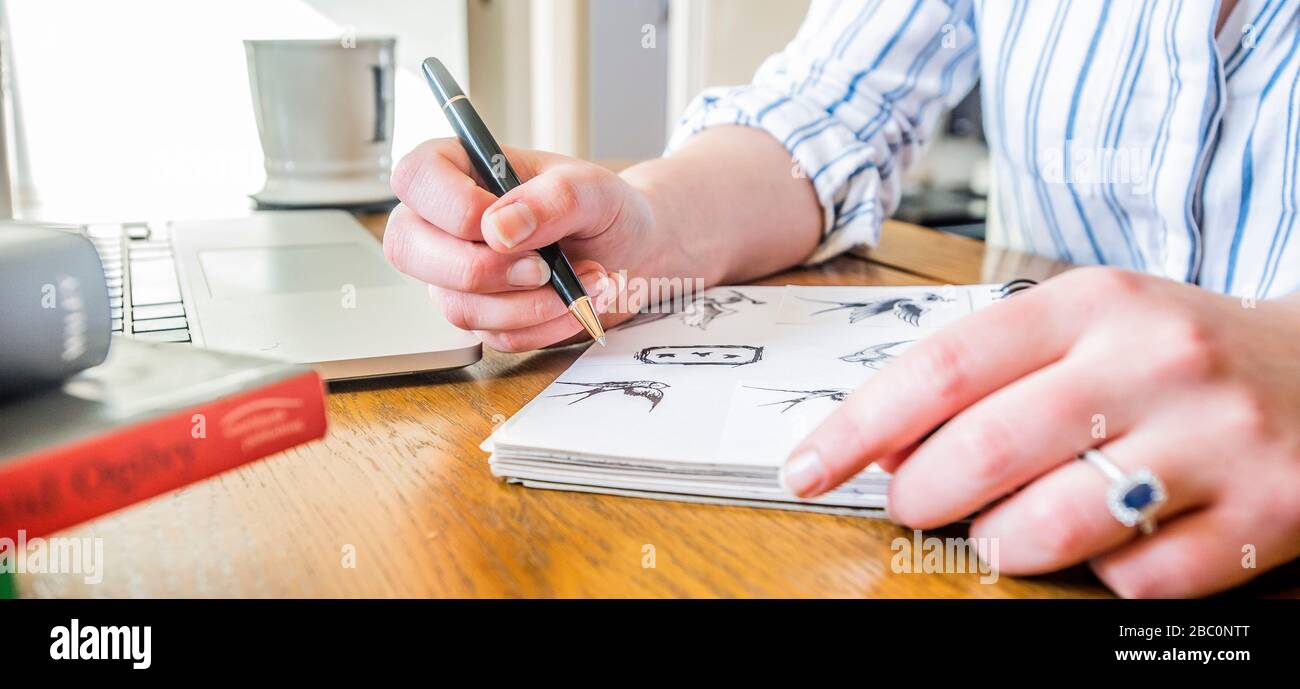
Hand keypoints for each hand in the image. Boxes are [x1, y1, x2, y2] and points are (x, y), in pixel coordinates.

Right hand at [383, 139, 668, 351]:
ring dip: (530, 305)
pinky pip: (493, 336)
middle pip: (408, 249)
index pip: (414, 179)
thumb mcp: (595, 189)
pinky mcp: (480, 315)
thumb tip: (498, 228)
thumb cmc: (605, 209)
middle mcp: (443, 222)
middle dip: (483, 270)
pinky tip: (575, 303)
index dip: (454, 208)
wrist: (632, 254)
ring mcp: (454, 274)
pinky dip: (543, 326)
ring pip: (457, 304)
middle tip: (545, 267)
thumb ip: (553, 198)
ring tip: (586, 280)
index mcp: (459, 169)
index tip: (508, 225)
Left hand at [782, 267, 1299, 596]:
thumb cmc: (1173, 353)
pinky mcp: (1264, 515)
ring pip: (1051, 525)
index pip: (943, 367)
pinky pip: (1137, 578)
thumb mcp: (1083, 328)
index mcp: (1093, 304)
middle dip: (920, 496)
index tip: (806, 469)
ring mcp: (1216, 440)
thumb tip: (883, 445)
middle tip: (913, 504)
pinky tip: (1104, 540)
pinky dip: (1097, 574)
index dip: (857, 428)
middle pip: (984, 450)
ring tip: (1002, 529)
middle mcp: (1154, 361)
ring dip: (999, 544)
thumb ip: (986, 371)